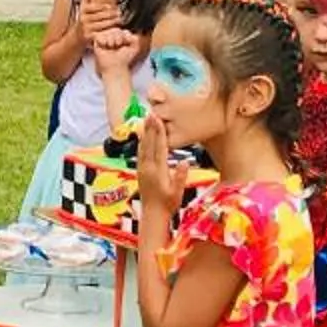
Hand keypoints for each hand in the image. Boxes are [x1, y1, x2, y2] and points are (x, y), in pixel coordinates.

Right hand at [92, 25, 142, 75]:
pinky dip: (103, 40)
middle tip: (117, 46)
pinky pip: (99, 35)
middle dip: (119, 38)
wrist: (115, 67)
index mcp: (122, 37)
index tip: (126, 44)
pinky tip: (105, 46)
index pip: (124, 31)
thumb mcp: (134, 48)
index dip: (125, 37)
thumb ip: (135, 38)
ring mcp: (105, 38)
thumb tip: (128, 34)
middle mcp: (113, 36)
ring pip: (108, 31)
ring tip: (110, 47)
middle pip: (116, 29)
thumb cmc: (124, 59)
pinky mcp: (97, 42)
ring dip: (111, 39)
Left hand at [133, 104, 183, 224]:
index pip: (159, 147)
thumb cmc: (168, 204)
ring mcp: (142, 168)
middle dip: (150, 127)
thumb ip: (180, 177)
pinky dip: (141, 142)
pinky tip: (143, 135)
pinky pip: (140, 153)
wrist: (152, 214)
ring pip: (143, 146)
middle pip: (149, 143)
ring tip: (146, 119)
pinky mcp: (140, 171)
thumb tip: (186, 162)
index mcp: (158, 170)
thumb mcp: (177, 193)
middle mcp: (148, 167)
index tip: (159, 120)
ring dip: (145, 132)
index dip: (159, 132)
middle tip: (150, 113)